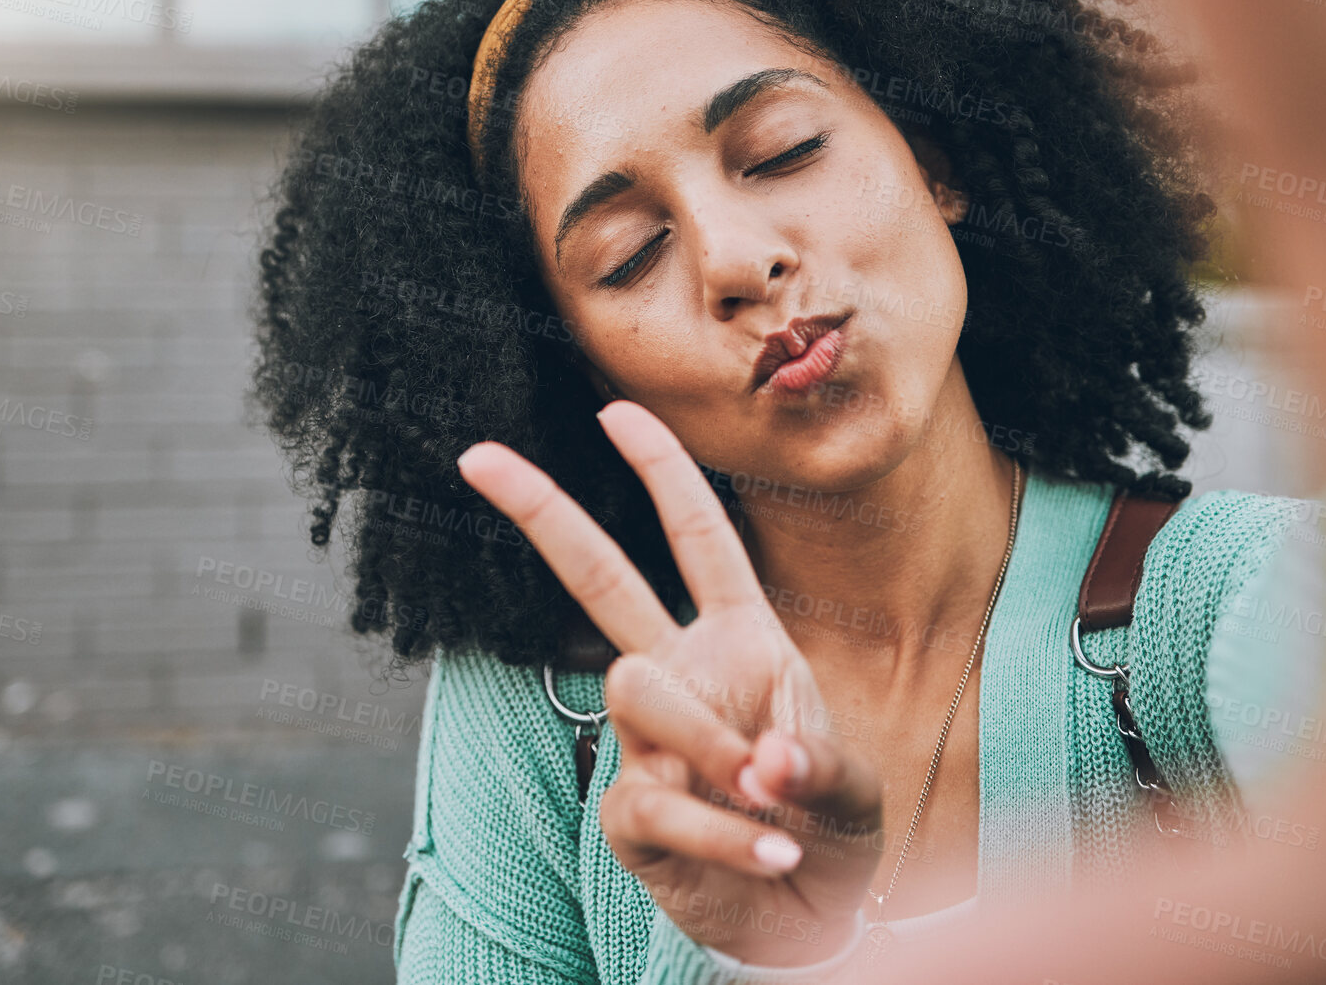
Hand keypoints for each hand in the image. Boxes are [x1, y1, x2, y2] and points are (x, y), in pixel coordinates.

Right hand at [457, 399, 884, 967]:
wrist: (811, 914)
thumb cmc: (830, 824)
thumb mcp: (850, 781)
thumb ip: (817, 763)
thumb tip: (763, 768)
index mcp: (740, 638)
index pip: (698, 538)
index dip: (662, 471)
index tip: (615, 411)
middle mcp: (684, 673)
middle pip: (600, 579)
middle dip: (543, 513)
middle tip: (476, 455)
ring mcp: (648, 741)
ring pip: (637, 687)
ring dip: (710, 739)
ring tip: (776, 800)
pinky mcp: (630, 814)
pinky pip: (657, 799)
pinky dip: (727, 832)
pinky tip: (777, 856)